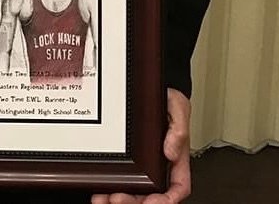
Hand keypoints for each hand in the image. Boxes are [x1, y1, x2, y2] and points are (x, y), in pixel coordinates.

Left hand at [91, 89, 190, 203]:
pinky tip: (99, 188)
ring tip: (103, 199)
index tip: (153, 202)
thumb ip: (179, 129)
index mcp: (176, 156)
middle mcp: (160, 164)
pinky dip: (110, 185)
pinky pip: (121, 176)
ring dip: (119, 197)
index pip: (178, 187)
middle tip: (117, 200)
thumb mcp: (178, 108)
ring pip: (135, 190)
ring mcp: (144, 162)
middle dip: (135, 202)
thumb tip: (172, 151)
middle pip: (151, 195)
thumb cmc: (169, 98)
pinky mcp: (130, 156)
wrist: (155, 86)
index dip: (167, 200)